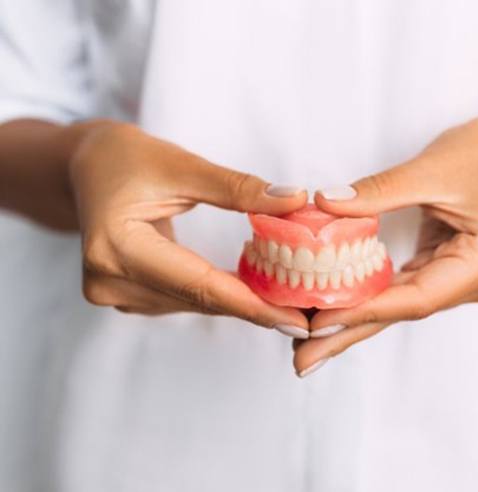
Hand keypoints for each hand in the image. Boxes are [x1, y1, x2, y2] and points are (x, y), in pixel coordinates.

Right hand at [67, 121, 308, 330]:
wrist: (84, 167)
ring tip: (286, 300)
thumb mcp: (182, 165)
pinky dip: (216, 294)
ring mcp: (112, 293)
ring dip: (238, 301)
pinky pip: (181, 299)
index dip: (252, 304)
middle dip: (255, 307)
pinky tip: (248, 289)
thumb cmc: (125, 158)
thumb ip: (238, 188)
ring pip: (193, 303)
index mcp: (117, 246)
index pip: (200, 284)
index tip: (297, 319)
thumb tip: (294, 202)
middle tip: (305, 315)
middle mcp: (109, 280)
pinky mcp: (122, 294)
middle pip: (198, 299)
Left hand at [293, 113, 477, 375]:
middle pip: (404, 312)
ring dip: (353, 321)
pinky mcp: (445, 272)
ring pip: (398, 306)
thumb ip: (377, 191)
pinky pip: (400, 290)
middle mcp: (477, 282)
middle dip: (350, 334)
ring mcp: (462, 281)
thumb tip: (325, 204)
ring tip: (308, 343)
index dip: (365, 310)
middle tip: (302, 361)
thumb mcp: (429, 168)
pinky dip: (367, 299)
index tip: (318, 323)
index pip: (417, 296)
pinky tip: (334, 311)